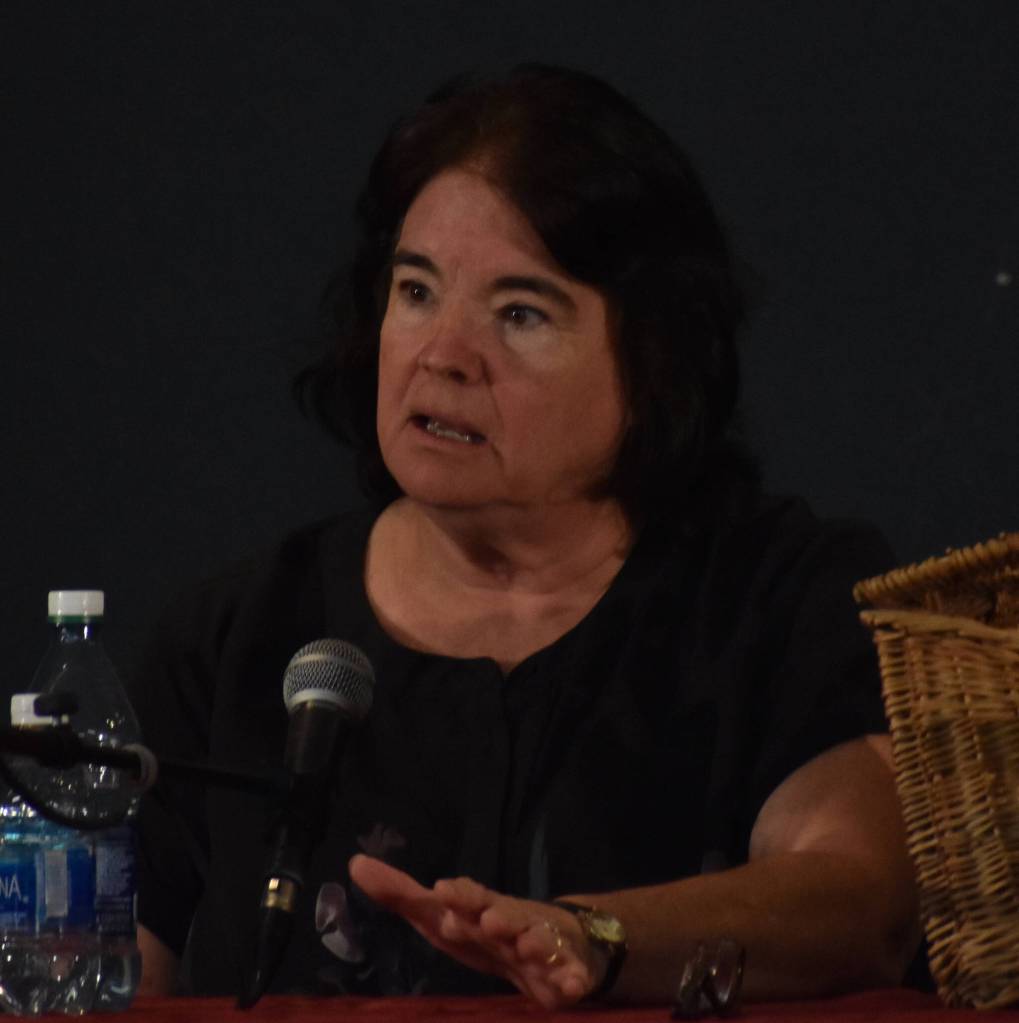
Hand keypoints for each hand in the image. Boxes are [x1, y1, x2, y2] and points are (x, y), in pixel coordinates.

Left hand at [348, 854, 603, 1007]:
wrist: (558, 940)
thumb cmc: (487, 929)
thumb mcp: (443, 916)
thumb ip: (402, 895)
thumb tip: (355, 862)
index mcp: (482, 908)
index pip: (468, 897)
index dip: (458, 895)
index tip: (443, 890)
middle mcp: (513, 920)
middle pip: (506, 914)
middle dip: (496, 915)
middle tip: (488, 920)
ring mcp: (543, 943)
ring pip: (539, 940)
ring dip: (534, 942)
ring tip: (526, 946)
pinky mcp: (568, 970)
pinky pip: (573, 975)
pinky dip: (573, 978)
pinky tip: (572, 987)